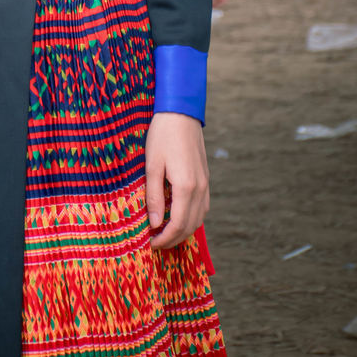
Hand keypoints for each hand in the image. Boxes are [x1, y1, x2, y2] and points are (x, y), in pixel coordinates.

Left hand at [144, 112, 209, 249]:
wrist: (181, 113)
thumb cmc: (162, 136)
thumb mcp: (152, 166)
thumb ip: (155, 197)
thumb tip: (155, 224)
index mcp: (186, 187)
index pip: (178, 225)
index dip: (165, 239)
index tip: (150, 243)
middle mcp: (200, 189)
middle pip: (191, 226)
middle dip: (174, 239)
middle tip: (156, 242)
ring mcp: (206, 184)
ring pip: (199, 218)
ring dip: (184, 230)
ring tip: (165, 233)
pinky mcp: (205, 178)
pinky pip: (202, 207)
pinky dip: (191, 218)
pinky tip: (178, 216)